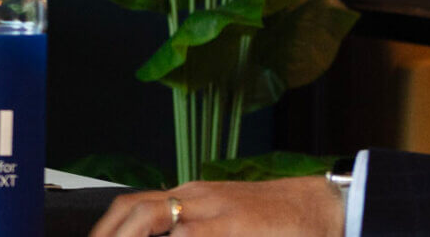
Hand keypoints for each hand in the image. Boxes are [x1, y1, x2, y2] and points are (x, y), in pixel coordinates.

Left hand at [90, 177, 343, 236]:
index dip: (110, 228)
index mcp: (191, 196)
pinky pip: (192, 235)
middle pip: (135, 207)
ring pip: (155, 217)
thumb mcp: (226, 223)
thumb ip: (191, 231)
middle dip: (109, 233)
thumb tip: (167, 234)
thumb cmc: (274, 220)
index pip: (136, 205)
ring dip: (130, 236)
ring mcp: (214, 209)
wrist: (320, 206)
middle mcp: (196, 197)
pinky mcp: (234, 225)